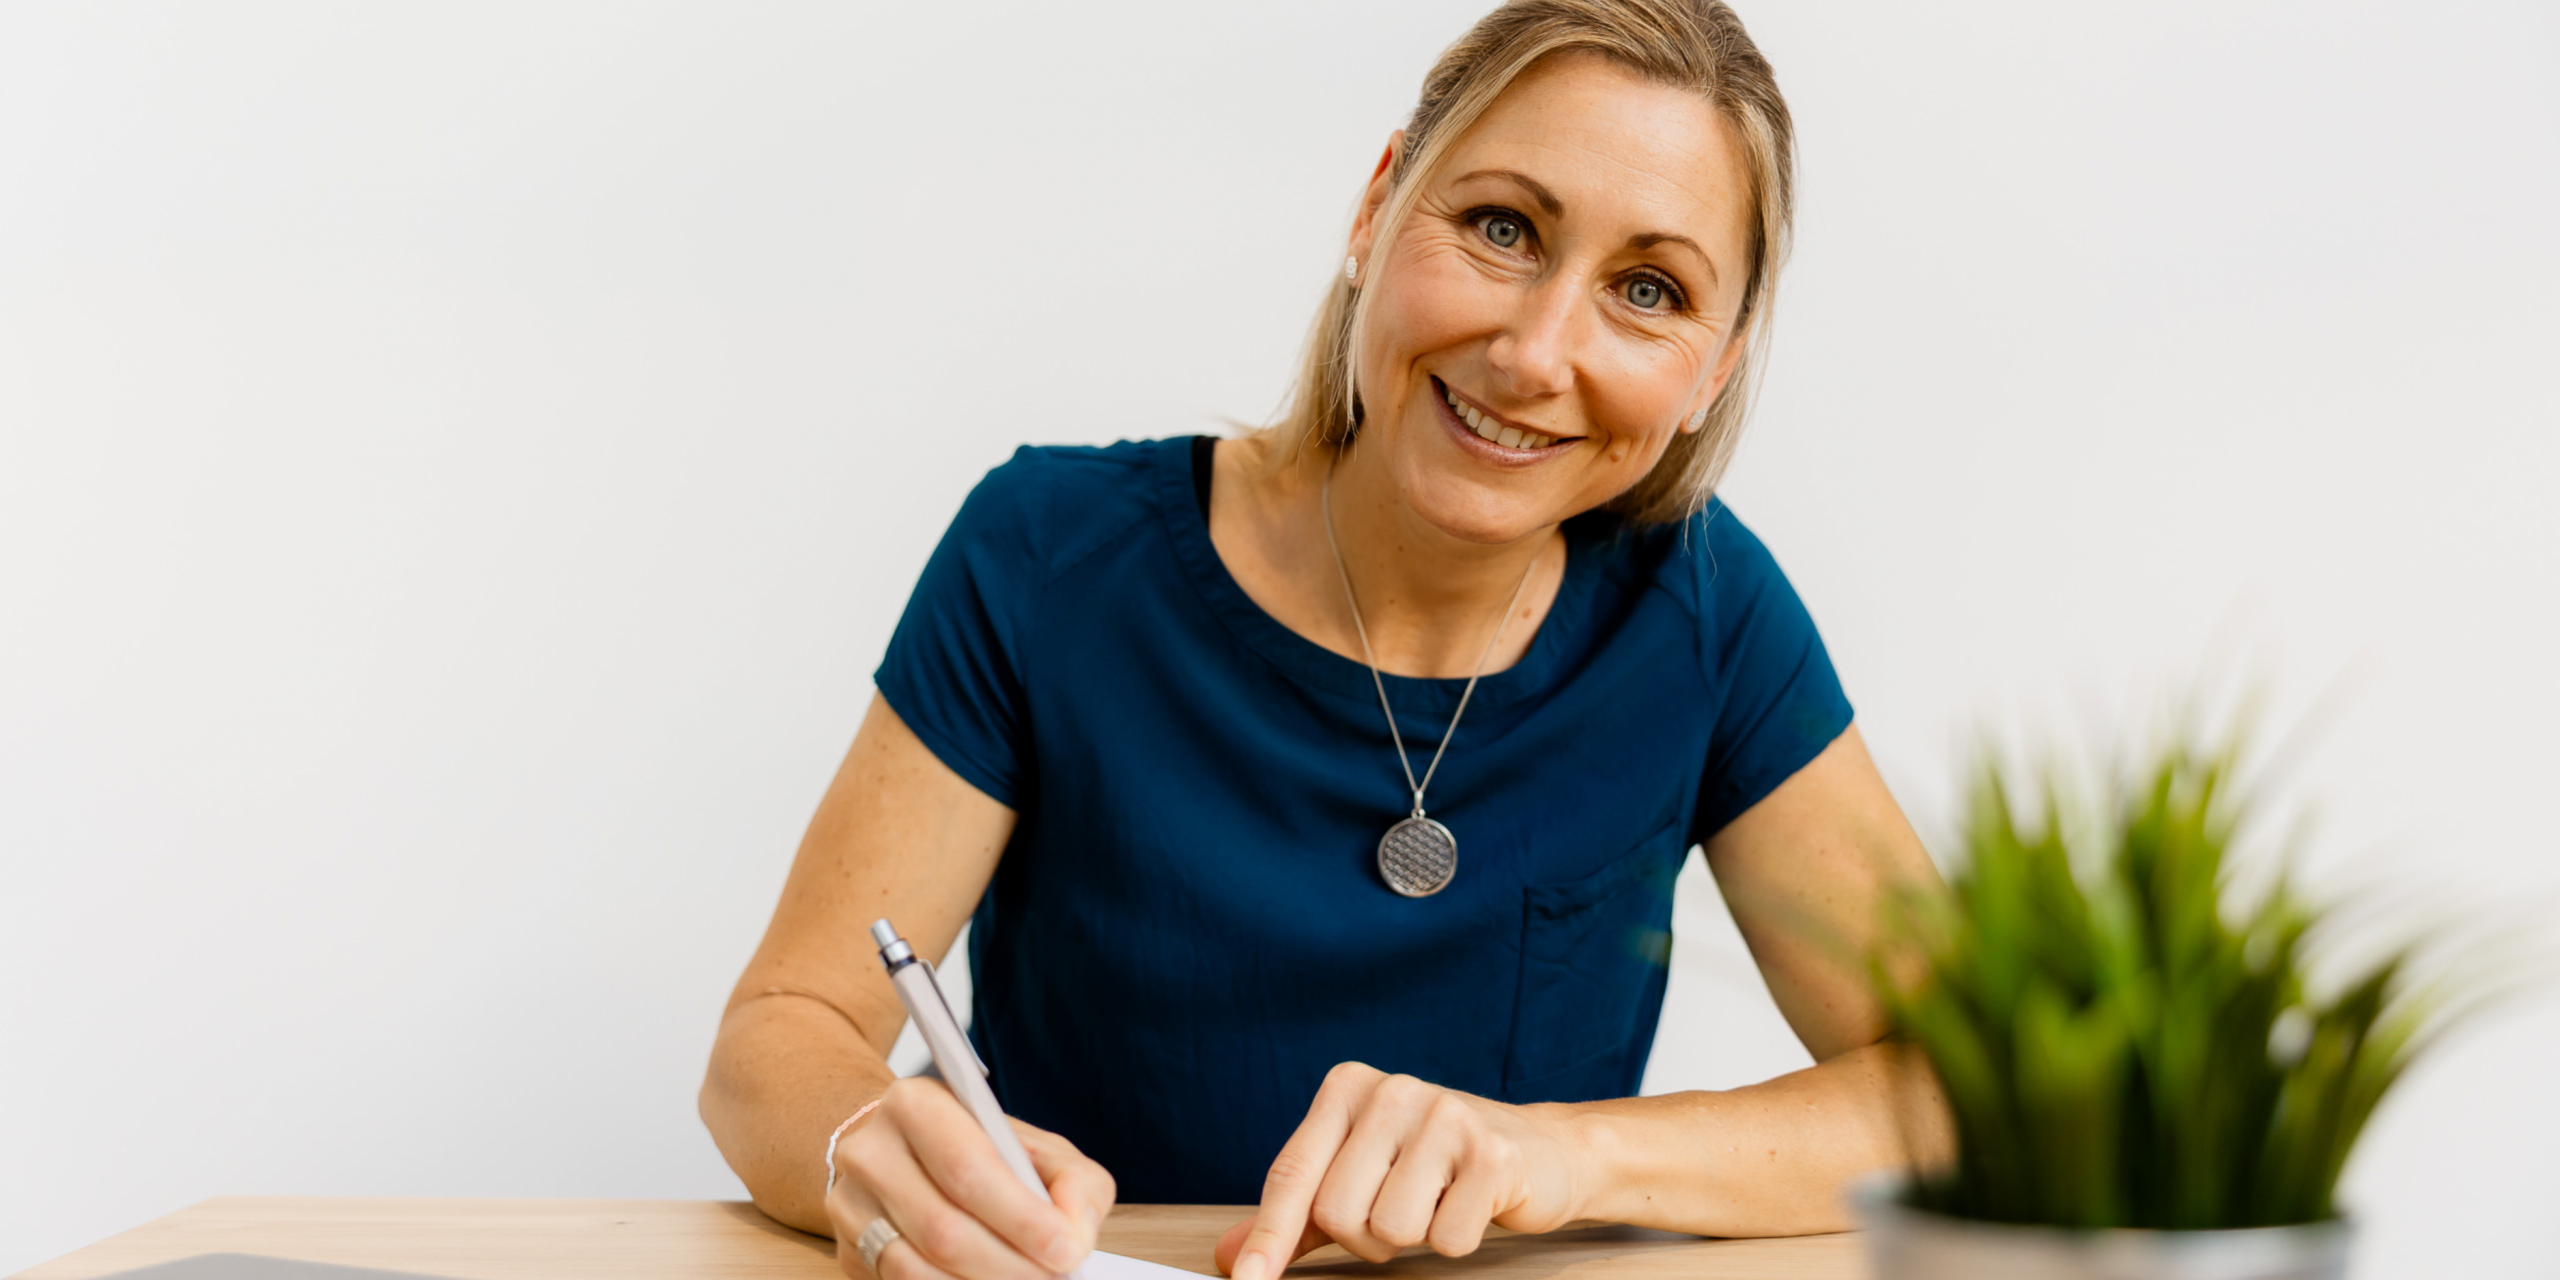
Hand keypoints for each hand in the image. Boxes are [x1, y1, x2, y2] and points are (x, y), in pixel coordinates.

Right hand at [828, 1075, 1117, 1279]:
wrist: (899, 1148)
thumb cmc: (975, 1147)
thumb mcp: (1032, 1143)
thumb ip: (1071, 1180)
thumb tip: (1073, 1234)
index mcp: (915, 1105)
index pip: (968, 1169)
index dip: (1021, 1218)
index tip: (1065, 1249)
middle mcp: (870, 1152)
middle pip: (943, 1229)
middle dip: (1010, 1266)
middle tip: (1053, 1277)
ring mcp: (850, 1205)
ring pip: (917, 1269)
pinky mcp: (847, 1251)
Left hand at [1214, 1063, 1584, 1279]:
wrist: (1544, 1150)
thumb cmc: (1438, 1166)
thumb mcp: (1361, 1174)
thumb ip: (1298, 1214)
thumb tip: (1228, 1255)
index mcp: (1347, 1088)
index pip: (1292, 1174)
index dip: (1269, 1237)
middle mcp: (1392, 1091)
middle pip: (1337, 1214)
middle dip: (1366, 1238)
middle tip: (1403, 1209)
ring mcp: (1445, 1117)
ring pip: (1390, 1231)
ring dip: (1413, 1238)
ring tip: (1438, 1202)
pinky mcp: (1492, 1153)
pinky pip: (1445, 1239)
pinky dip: (1457, 1239)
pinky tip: (1473, 1204)